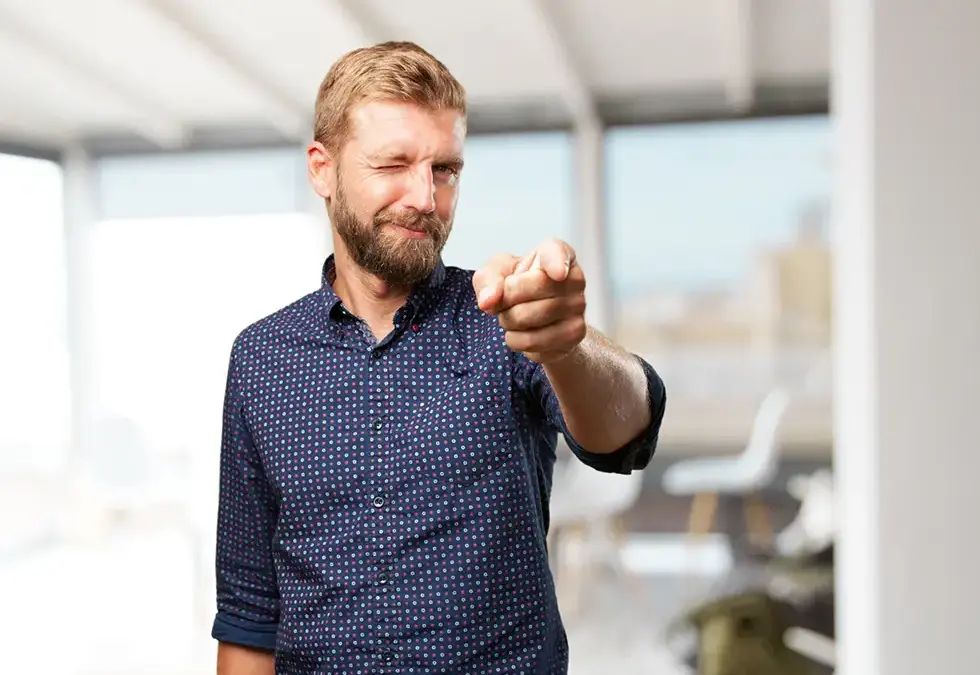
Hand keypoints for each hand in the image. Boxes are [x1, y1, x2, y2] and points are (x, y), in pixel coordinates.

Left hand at [473, 238, 587, 362]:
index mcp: (554, 253)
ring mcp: (579, 307)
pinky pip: (534, 342)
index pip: (558, 253)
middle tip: (506, 302)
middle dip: (506, 300)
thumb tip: (488, 301)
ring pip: (529, 318)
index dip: (557, 263)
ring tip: (513, 317)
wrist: (534, 316)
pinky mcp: (575, 334)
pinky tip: (523, 332)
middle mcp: (574, 278)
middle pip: (534, 289)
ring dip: (508, 322)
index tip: (557, 273)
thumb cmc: (516, 286)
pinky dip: (517, 341)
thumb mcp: (495, 273)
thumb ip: (488, 280)